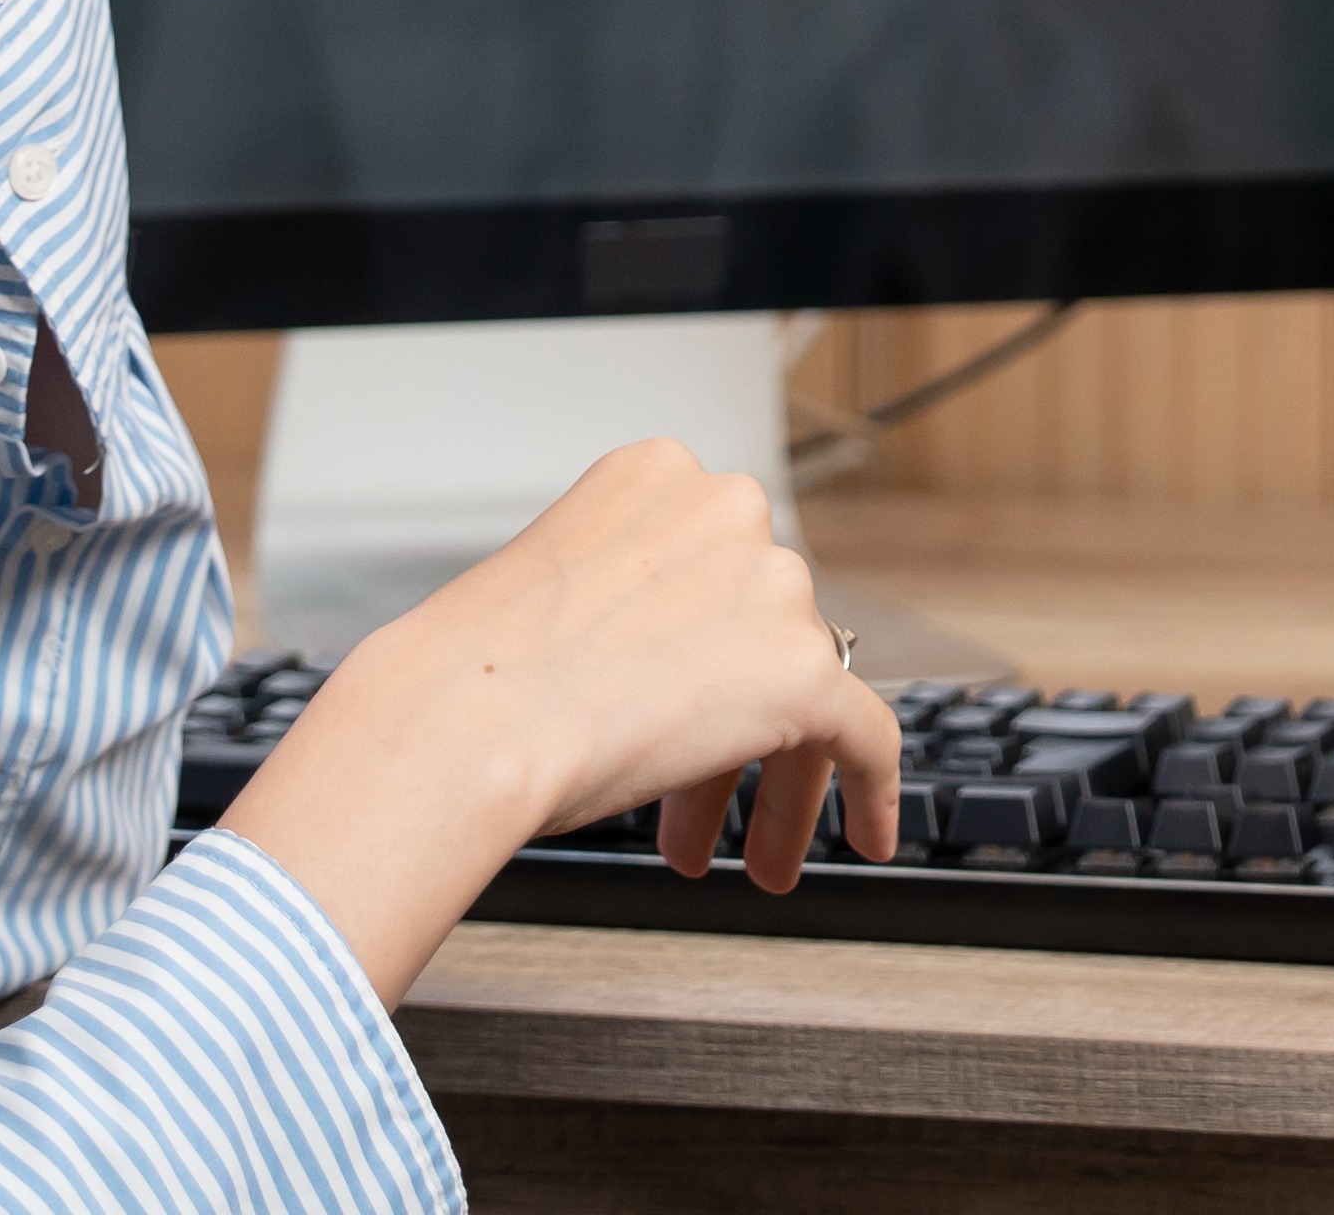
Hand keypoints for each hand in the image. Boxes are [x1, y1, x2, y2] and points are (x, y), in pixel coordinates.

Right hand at [212, 440, 901, 1001]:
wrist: (462, 723)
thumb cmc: (469, 678)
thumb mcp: (546, 594)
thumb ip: (622, 605)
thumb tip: (660, 669)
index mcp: (655, 476)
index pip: (712, 573)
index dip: (695, 659)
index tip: (680, 714)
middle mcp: (726, 510)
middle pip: (758, 634)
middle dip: (729, 733)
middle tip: (699, 806)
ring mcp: (770, 585)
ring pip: (804, 693)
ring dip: (773, 781)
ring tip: (748, 856)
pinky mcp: (803, 669)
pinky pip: (867, 736)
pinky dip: (870, 792)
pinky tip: (862, 837)